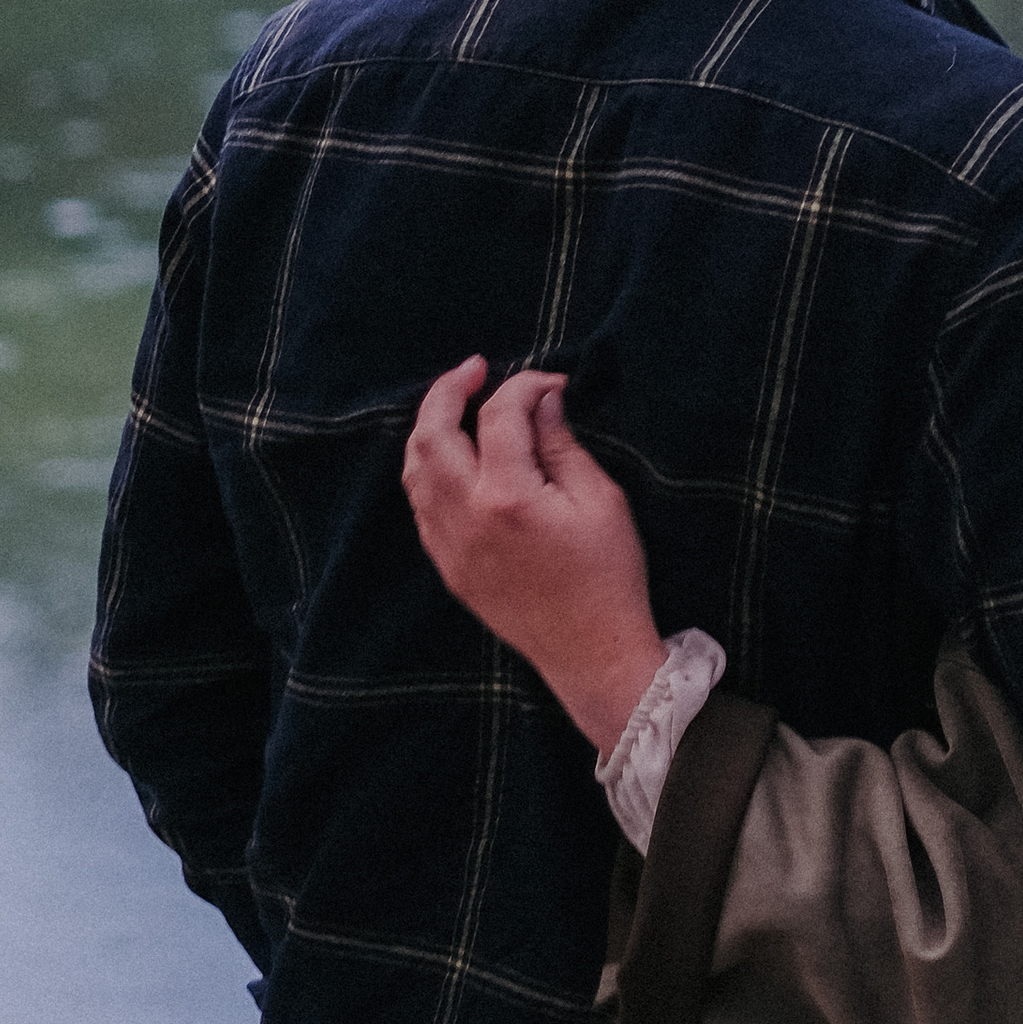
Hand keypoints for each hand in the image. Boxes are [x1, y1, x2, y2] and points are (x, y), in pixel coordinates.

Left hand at [402, 359, 665, 754]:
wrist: (591, 654)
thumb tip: (542, 401)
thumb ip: (562, 444)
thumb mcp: (600, 500)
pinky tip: (455, 457)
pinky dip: (429, 468)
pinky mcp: (448, 567)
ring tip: (459, 407)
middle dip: (449, 390)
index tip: (553, 384)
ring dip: (430, 427)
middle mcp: (465, 518)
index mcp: (508, 497)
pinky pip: (420, 504)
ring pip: (414, 469)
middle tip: (475, 369)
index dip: (525, 386)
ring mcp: (448, 546)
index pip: (499, 415)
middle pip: (431, 434)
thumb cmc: (608, 576)